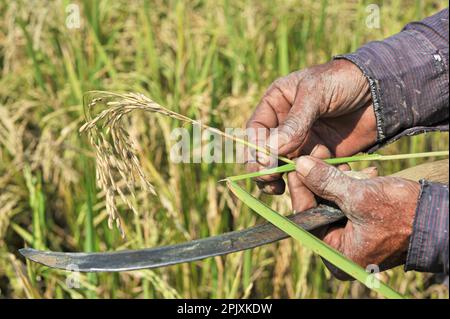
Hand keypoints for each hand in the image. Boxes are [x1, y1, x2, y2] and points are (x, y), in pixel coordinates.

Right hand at [246, 59, 376, 211]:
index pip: (256, 130)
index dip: (254, 148)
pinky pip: (309, 172)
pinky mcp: (322, 155)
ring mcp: (303, 142)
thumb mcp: (316, 93)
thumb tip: (271, 150)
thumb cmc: (344, 80)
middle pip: (266, 153)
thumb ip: (295, 121)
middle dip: (265, 168)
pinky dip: (309, 181)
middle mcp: (285, 125)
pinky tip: (313, 185)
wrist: (382, 89)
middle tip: (270, 180)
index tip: (262, 162)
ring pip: (285, 167)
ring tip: (281, 189)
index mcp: (277, 104)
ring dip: (283, 179)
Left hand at [296, 156, 420, 279]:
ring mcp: (353, 237)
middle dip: (322, 180)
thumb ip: (327, 182)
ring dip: (340, 180)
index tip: (297, 164)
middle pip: (318, 207)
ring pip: (333, 201)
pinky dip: (354, 186)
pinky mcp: (364, 224)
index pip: (307, 216)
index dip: (301, 187)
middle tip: (319, 155)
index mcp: (337, 254)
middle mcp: (342, 250)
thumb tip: (300, 165)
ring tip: (350, 167)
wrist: (441, 218)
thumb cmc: (403, 214)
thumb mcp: (360, 196)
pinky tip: (365, 174)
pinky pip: (349, 202)